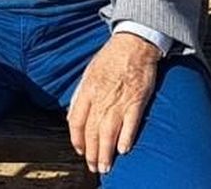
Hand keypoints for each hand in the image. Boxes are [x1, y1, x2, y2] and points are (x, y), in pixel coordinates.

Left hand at [66, 33, 159, 175]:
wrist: (134, 43)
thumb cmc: (111, 57)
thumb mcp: (89, 73)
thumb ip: (81, 95)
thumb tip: (73, 118)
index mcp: (87, 90)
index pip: (76, 121)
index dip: (76, 139)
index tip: (80, 150)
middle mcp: (101, 97)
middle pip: (92, 131)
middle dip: (92, 153)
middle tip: (93, 167)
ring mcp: (119, 100)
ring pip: (108, 132)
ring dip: (106, 152)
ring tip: (105, 166)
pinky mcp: (137, 100)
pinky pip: (130, 124)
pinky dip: (126, 138)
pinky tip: (123, 150)